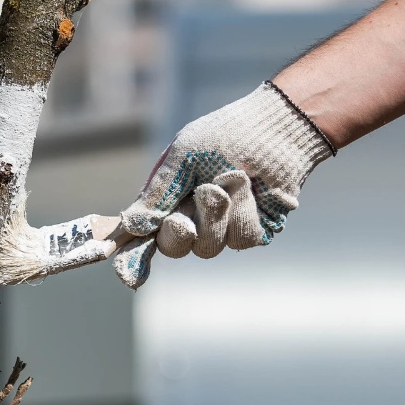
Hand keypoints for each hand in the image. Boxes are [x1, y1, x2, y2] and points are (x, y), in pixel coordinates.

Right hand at [114, 82, 334, 288]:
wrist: (277, 129)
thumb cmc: (226, 135)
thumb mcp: (182, 157)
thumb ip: (158, 193)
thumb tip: (131, 228)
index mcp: (169, 200)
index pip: (144, 236)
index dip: (134, 258)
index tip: (127, 275)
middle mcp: (193, 218)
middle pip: (174, 248)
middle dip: (178, 234)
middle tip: (183, 222)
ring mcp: (223, 228)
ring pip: (209, 247)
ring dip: (218, 214)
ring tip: (233, 180)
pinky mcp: (252, 231)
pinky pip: (241, 239)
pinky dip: (245, 212)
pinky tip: (253, 190)